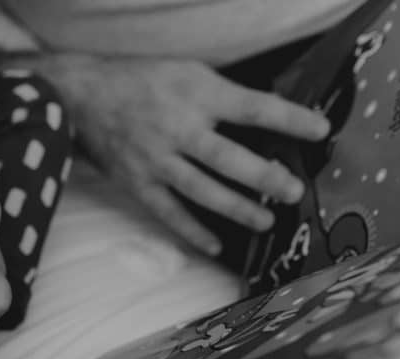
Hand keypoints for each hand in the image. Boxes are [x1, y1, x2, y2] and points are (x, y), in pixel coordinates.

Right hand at [52, 54, 329, 254]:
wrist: (81, 96)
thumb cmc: (142, 81)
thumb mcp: (187, 72)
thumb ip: (221, 96)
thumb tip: (265, 121)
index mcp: (196, 93)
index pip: (252, 108)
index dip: (288, 120)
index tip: (318, 130)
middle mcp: (177, 128)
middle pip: (229, 158)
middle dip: (265, 177)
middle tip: (293, 191)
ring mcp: (155, 160)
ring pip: (202, 190)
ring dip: (237, 208)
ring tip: (265, 221)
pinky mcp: (136, 182)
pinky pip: (167, 212)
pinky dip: (191, 231)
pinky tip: (215, 245)